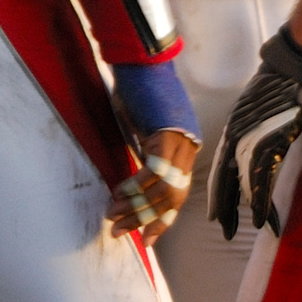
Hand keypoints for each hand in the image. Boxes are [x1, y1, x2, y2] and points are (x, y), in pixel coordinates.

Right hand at [106, 58, 196, 242]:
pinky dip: (135, 186)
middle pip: (173, 198)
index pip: (179, 195)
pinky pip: (154, 171)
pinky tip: (118, 194)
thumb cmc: (139, 90)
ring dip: (135, 207)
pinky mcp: (167, 134)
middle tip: (118, 231)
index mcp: (185, 148)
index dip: (163, 220)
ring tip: (112, 216)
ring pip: (164, 189)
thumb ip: (146, 148)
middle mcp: (189, 148)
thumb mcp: (145, 125)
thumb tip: (135, 173)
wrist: (144, 61)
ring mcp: (181, 141)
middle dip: (144, 219)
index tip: (147, 240)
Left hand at [210, 28, 301, 239]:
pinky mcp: (271, 145)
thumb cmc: (276, 84)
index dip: (219, 192)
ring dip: (244, 211)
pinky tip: (261, 220)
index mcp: (234, 133)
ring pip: (244, 185)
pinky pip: (263, 180)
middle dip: (225, 207)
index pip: (221, 169)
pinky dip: (262, 202)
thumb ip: (253, 126)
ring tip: (237, 231)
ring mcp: (253, 143)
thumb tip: (261, 136)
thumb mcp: (255, 107)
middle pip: (227, 181)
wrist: (289, 69)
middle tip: (222, 229)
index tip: (215, 213)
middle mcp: (239, 141)